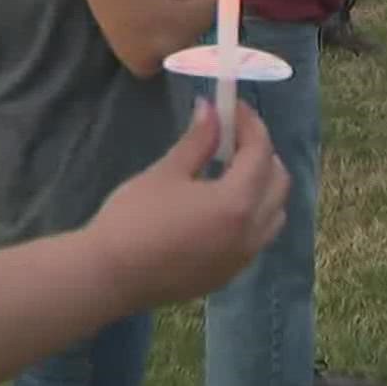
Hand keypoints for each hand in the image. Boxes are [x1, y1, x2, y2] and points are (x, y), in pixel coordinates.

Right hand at [86, 98, 291, 311]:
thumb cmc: (134, 220)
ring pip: (274, 212)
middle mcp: (252, 232)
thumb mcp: (167, 173)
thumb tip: (211, 109)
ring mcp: (244, 257)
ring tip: (232, 170)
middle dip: (262, 153)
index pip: (261, 152)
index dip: (251, 124)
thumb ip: (198, 141)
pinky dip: (254, 213)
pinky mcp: (229, 274)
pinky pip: (259, 236)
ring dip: (263, 185)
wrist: (108, 278)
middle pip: (278, 182)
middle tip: (233, 136)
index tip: (235, 107)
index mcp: (238, 202)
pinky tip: (223, 204)